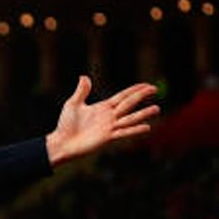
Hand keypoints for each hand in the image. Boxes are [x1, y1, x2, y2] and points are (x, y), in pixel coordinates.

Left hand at [44, 76, 159, 165]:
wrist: (61, 142)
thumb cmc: (66, 125)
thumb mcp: (73, 104)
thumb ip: (81, 91)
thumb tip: (84, 77)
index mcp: (103, 107)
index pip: (122, 96)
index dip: (134, 90)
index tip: (146, 85)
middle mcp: (109, 116)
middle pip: (129, 104)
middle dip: (141, 96)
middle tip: (155, 88)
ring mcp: (110, 127)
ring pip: (130, 118)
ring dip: (143, 114)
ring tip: (157, 108)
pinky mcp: (107, 137)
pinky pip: (123, 132)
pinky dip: (135, 130)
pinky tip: (146, 127)